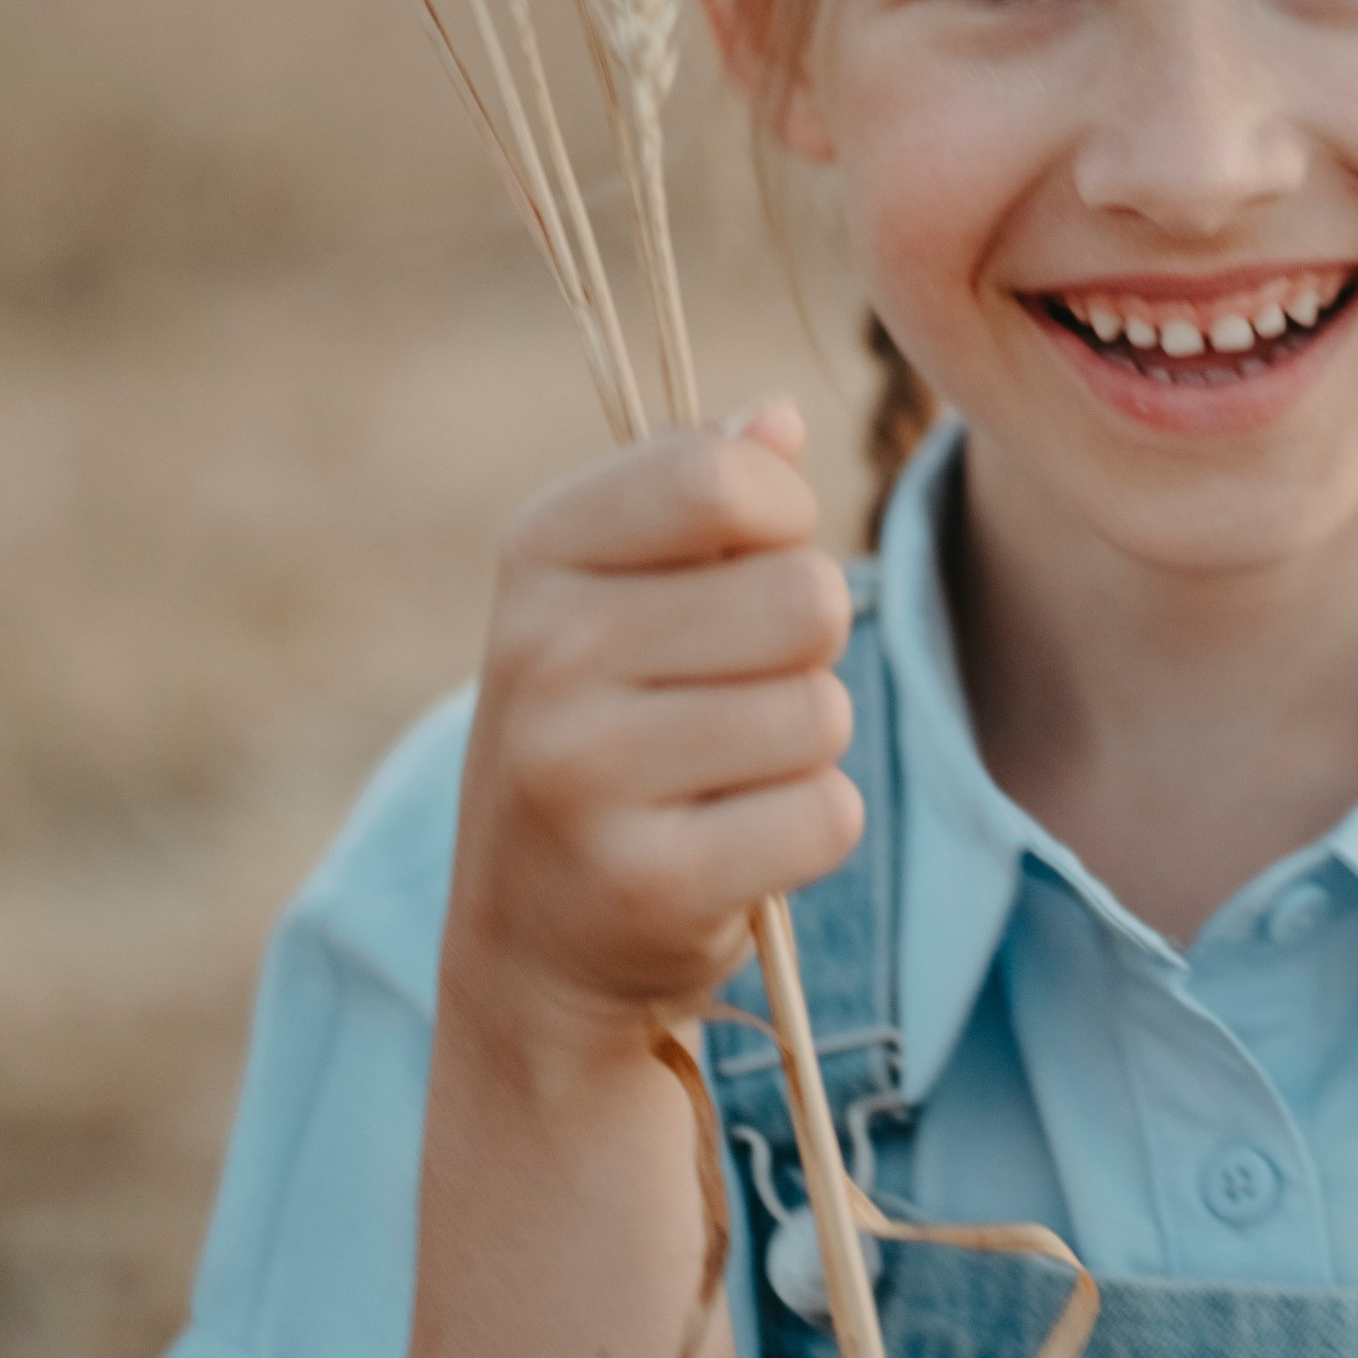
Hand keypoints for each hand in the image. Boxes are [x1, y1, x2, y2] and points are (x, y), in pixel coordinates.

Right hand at [451, 399, 859, 1052]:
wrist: (532, 941)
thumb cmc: (607, 731)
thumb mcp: (619, 595)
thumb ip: (703, 499)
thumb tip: (783, 416)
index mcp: (539, 551)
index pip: (722, 476)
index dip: (783, 518)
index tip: (752, 564)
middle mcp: (542, 653)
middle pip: (806, 598)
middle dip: (807, 649)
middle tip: (733, 697)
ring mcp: (583, 774)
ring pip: (823, 711)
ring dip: (806, 746)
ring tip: (723, 777)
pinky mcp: (644, 883)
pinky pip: (825, 816)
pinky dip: (808, 832)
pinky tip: (730, 848)